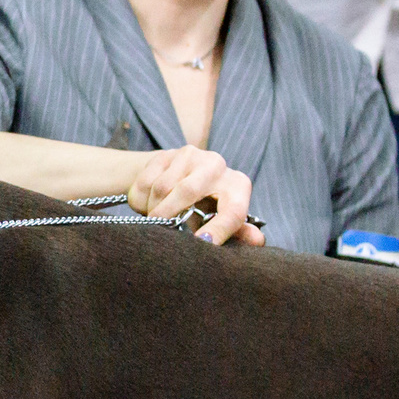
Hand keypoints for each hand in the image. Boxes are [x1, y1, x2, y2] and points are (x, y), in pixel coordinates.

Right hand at [126, 146, 263, 246]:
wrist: (181, 179)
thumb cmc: (207, 209)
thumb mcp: (222, 221)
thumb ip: (238, 232)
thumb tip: (258, 241)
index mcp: (238, 185)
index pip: (233, 210)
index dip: (219, 230)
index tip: (203, 244)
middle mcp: (217, 165)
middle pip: (187, 191)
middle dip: (169, 215)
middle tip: (160, 231)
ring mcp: (190, 155)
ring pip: (162, 188)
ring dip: (152, 209)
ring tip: (156, 219)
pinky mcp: (165, 153)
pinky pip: (145, 182)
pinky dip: (140, 200)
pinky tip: (147, 205)